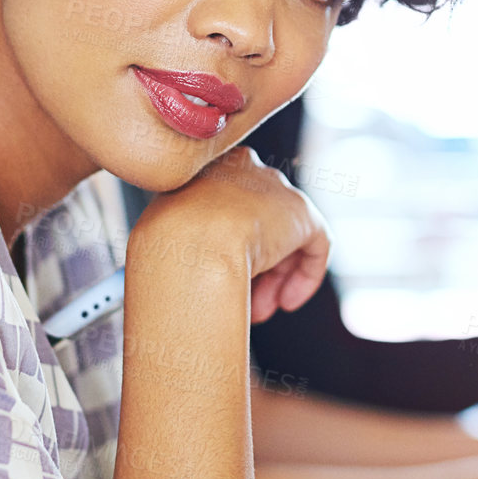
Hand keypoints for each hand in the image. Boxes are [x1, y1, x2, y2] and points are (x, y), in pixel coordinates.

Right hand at [130, 146, 330, 321]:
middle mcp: (244, 171)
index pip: (225, 209)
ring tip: (257, 311)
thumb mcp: (165, 233)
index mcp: (207, 167)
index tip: (218, 276)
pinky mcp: (302, 213)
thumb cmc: (167, 238)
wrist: (191, 235)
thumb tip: (183, 267)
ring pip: (283, 240)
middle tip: (243, 302)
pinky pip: (313, 245)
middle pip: (257, 226)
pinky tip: (286, 301)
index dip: (226, 248)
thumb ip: (185, 240)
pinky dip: (303, 276)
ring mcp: (274, 190)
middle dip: (253, 269)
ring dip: (272, 281)